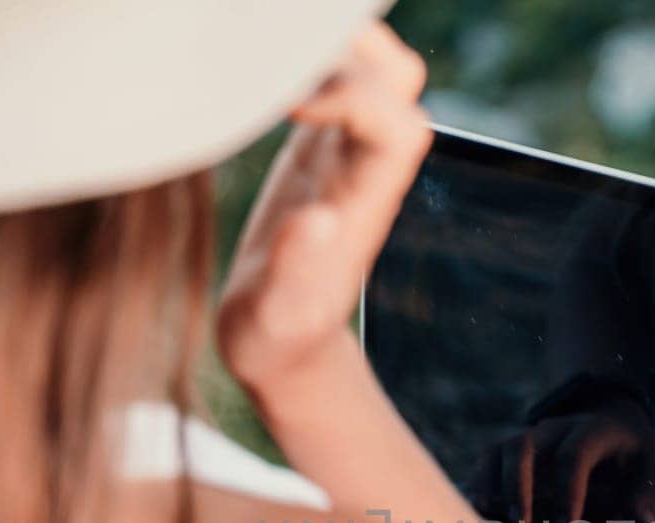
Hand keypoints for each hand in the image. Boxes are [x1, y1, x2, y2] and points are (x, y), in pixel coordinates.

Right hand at [217, 23, 431, 392]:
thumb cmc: (276, 338)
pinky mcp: (316, 146)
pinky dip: (306, 58)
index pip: (397, 126)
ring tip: (263, 49)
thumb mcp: (277, 316)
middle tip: (277, 55)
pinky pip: (335, 79)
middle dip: (352, 51)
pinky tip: (256, 67)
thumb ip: (296, 270)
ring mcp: (345, 151)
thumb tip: (318, 220)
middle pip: (398, 81)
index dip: (356, 98)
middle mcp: (366, 168)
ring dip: (331, 44)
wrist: (281, 346)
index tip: (292, 108)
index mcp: (366, 203)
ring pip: (372, 68)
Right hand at [470, 398, 654, 522]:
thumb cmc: (632, 457)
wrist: (613, 425)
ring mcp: (532, 438)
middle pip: (524, 445)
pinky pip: (488, 460)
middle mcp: (556, 429)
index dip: (569, 493)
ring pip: (500, 450)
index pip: (574, 456)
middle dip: (518, 486)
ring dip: (493, 484)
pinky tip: (478, 512)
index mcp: (594, 431)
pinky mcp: (515, 451)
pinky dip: (479, 483)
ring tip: (490, 517)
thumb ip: (649, 495)